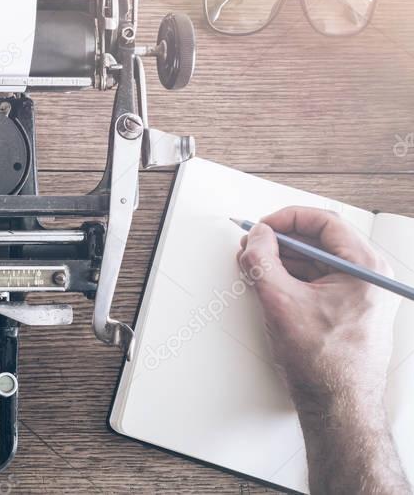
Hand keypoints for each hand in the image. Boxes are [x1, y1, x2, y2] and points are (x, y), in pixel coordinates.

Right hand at [237, 206, 398, 405]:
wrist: (339, 406)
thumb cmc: (324, 364)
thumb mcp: (281, 302)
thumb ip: (263, 261)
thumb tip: (257, 237)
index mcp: (366, 268)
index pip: (324, 222)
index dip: (286, 219)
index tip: (262, 226)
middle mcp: (370, 277)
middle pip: (320, 240)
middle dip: (281, 240)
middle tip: (253, 246)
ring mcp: (363, 294)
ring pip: (318, 260)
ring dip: (284, 259)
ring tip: (255, 267)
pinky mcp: (351, 309)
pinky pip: (320, 280)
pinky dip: (293, 277)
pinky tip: (270, 284)